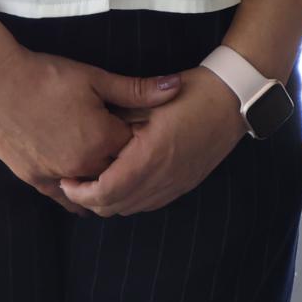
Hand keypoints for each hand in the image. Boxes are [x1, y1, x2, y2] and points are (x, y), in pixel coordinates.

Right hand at [0, 49, 182, 203]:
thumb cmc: (46, 77)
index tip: (151, 133)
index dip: (144, 141)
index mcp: (102, 140)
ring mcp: (56, 175)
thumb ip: (137, 89)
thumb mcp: (95, 78)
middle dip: (127, 165)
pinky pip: (63, 198)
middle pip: (117, 174)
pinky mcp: (34, 178)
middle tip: (138, 158)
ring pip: (92, 191)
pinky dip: (77, 197)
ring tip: (117, 178)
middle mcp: (82, 165)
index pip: (138, 151)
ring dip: (104, 185)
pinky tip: (88, 198)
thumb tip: (177, 86)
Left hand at [57, 68, 242, 216]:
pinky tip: (124, 181)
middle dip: (89, 200)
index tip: (66, 179)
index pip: (104, 191)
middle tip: (74, 182)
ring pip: (131, 209)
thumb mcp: (148, 100)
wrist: (234, 99)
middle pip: (114, 207)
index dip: (79, 191)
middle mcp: (162, 178)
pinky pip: (149, 204)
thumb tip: (88, 137)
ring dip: (109, 201)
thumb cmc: (192, 92)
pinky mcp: (185, 184)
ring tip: (96, 182)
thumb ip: (117, 122)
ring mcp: (176, 184)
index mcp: (149, 156)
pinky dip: (130, 200)